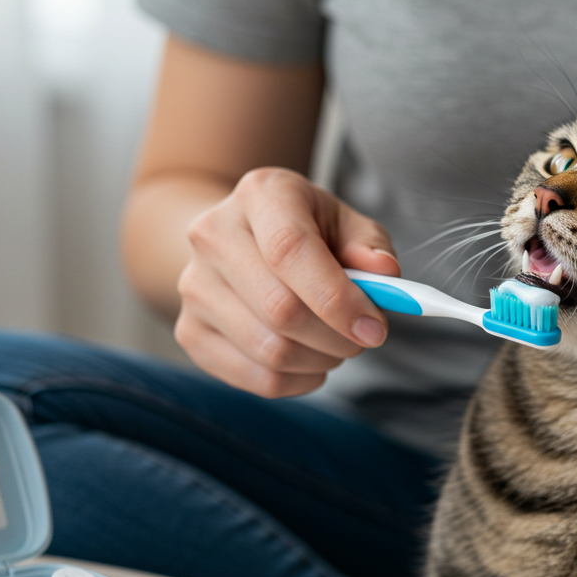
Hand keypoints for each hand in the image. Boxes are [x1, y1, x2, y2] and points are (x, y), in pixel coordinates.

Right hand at [174, 167, 399, 396]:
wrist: (235, 240)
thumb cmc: (304, 231)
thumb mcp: (342, 222)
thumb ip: (369, 245)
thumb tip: (385, 274)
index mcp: (260, 195)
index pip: (291, 251)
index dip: (337, 298)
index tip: (375, 329)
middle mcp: (213, 236)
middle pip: (280, 309)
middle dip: (337, 337)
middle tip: (364, 338)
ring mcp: (193, 287)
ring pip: (271, 352)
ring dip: (321, 360)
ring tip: (335, 344)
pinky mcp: (190, 332)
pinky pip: (257, 379)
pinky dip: (298, 381)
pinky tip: (310, 361)